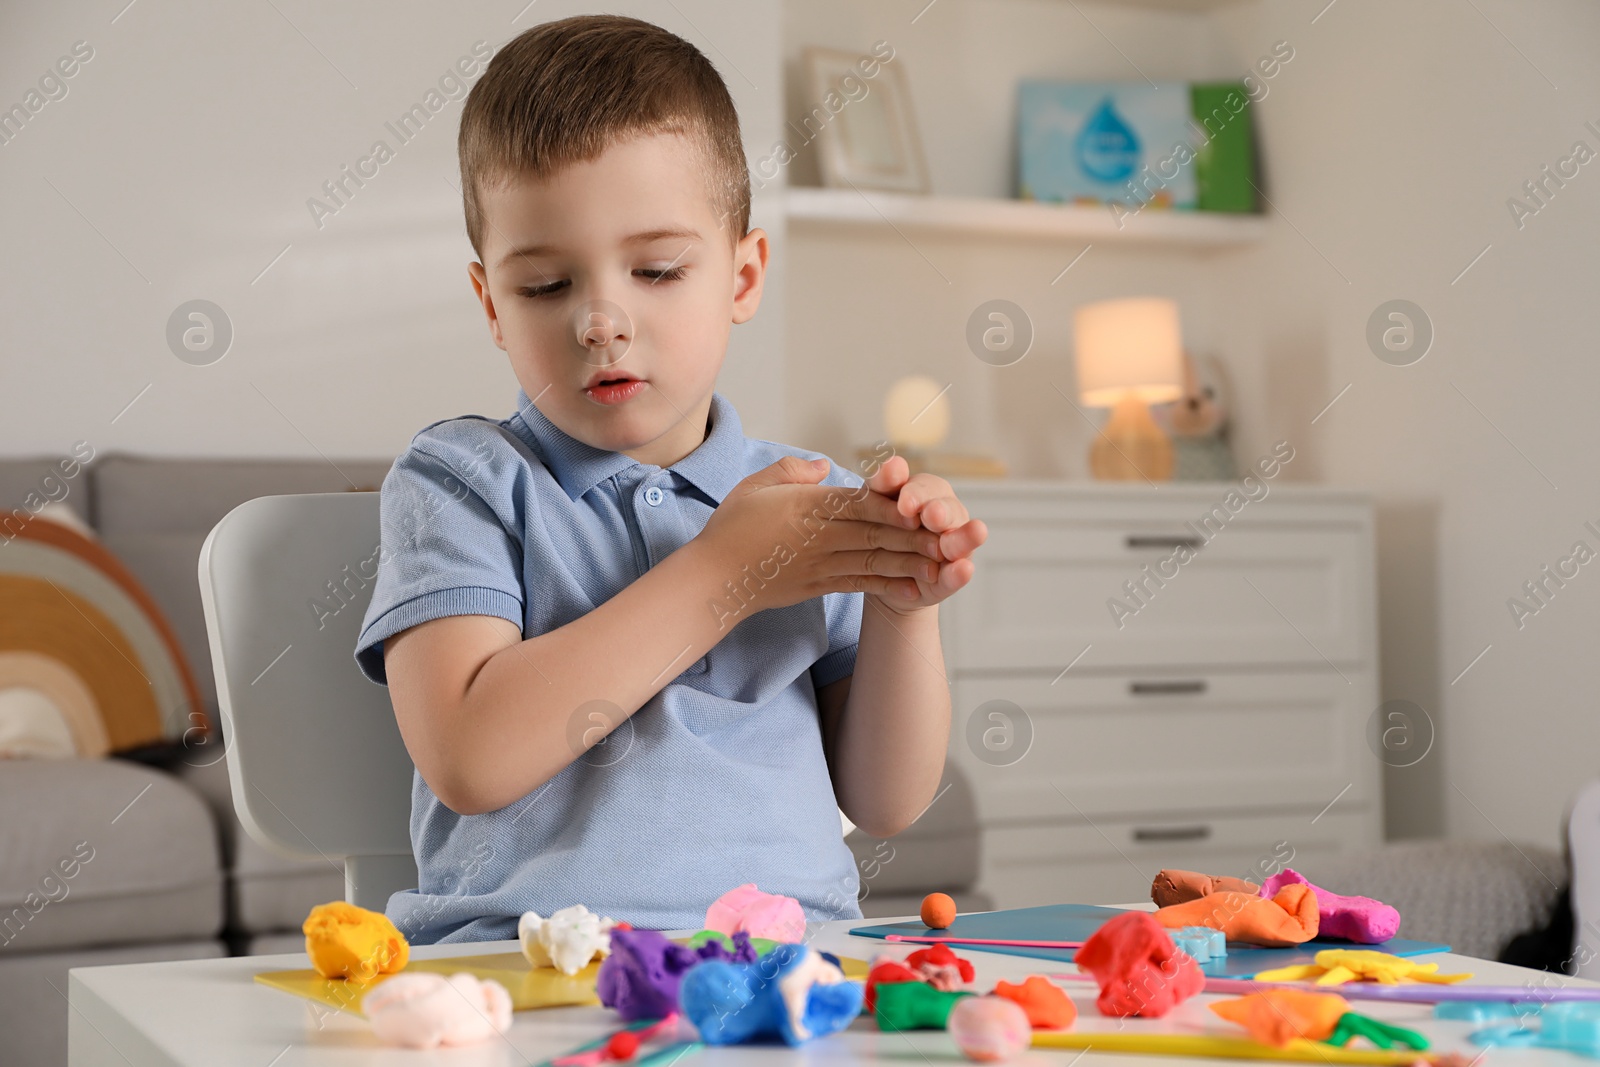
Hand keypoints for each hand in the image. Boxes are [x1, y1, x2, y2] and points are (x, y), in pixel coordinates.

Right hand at [694, 456, 944, 618]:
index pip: (857, 503)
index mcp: (806, 507)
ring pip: (873, 561)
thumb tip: (826, 466)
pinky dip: (888, 587)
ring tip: (943, 564)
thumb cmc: (732, 527)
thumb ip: (792, 471)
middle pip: (874, 533)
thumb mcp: (756, 485)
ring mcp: (820, 564)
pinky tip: (914, 590)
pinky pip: (859, 585)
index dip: (891, 504)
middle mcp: (818, 537)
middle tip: (949, 536)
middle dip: (914, 535)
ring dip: (910, 562)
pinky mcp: (819, 586)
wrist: (714, 579)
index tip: (921, 505)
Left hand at [862, 455, 987, 615]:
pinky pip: (955, 576)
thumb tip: (889, 464)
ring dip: (963, 538)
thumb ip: (882, 485)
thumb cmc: (875, 527)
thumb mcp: (871, 505)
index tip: (904, 503)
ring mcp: (950, 548)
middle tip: (932, 516)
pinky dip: (959, 574)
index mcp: (923, 493)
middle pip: (946, 510)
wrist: (873, 574)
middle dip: (940, 512)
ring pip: (959, 540)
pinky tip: (963, 569)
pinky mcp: (948, 578)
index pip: (923, 487)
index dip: (916, 493)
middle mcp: (943, 516)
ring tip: (969, 536)